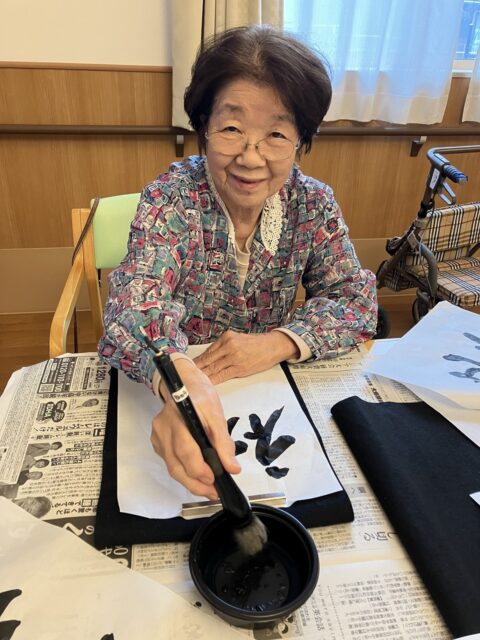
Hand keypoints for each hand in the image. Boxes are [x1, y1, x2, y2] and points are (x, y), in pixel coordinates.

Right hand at [151, 358, 239, 499]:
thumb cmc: (201, 396)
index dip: (199, 468)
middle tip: (213, 493)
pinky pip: (170, 462)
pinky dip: (184, 472)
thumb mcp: (217, 415)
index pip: (185, 449)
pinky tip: (198, 476)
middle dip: (196, 483)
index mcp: (179, 417)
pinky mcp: (158, 442)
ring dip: (190, 482)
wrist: (184, 383)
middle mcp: (163, 428)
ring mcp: (158, 436)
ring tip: (209, 489)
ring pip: (172, 467)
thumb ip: (224, 442)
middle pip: (176, 464)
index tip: (215, 480)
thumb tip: (232, 468)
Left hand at [194, 330, 298, 384]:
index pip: (207, 352)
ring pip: (213, 368)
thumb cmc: (256, 344)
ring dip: (202, 375)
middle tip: (184, 375)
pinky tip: (207, 384)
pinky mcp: (240, 367)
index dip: (196, 361)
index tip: (187, 366)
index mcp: (226, 338)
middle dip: (196, 369)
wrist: (273, 346)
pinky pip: (223, 375)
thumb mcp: (237, 339)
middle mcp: (228, 345)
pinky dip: (213, 380)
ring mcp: (234, 356)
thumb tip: (209, 359)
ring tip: (192, 381)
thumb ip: (223, 348)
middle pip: (207, 360)